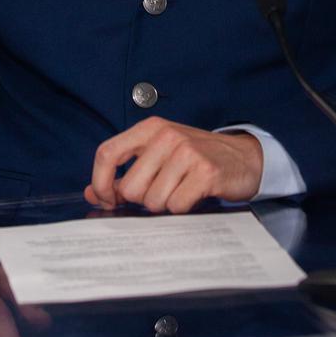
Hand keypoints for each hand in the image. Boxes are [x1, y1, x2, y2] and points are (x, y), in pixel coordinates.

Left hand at [84, 117, 262, 212]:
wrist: (243, 157)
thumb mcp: (158, 156)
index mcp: (150, 128)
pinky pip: (176, 206)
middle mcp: (166, 135)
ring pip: (152, 201)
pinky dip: (183, 208)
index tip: (108, 199)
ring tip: (181, 191)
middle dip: (142, 200)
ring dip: (165, 205)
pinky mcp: (205, 172)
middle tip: (162, 191)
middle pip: (130, 187)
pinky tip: (194, 195)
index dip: (101, 183)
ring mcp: (187, 152)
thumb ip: (124, 173)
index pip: (107, 153)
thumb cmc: (196, 158)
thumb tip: (91, 193)